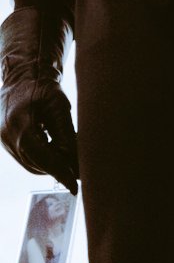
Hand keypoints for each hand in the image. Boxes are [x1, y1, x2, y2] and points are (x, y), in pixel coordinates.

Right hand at [1, 79, 78, 193]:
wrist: (21, 75)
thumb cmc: (42, 87)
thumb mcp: (59, 108)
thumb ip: (66, 135)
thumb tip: (77, 162)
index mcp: (21, 125)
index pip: (43, 158)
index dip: (60, 173)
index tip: (75, 187)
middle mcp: (8, 135)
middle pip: (36, 163)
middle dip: (58, 169)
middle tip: (78, 171)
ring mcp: (3, 139)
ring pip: (30, 162)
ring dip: (50, 164)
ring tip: (68, 157)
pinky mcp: (4, 140)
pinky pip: (25, 156)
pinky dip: (41, 157)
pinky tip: (55, 149)